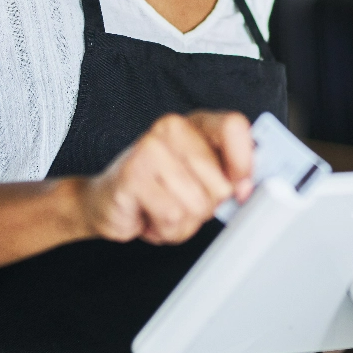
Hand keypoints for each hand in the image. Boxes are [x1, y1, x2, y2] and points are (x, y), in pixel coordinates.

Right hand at [77, 111, 253, 244]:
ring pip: (198, 204)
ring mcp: (150, 147)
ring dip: (184, 222)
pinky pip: (172, 215)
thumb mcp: (200, 180)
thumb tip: (247, 186)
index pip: (234, 126)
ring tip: (163, 209)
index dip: (244, 162)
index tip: (242, 187)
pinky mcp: (133, 173)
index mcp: (197, 123)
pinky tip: (149, 216)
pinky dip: (165, 228)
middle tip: (182, 201)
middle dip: (207, 206)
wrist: (104, 202)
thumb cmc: (159, 190)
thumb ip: (228, 176)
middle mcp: (173, 127)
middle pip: (221, 182)